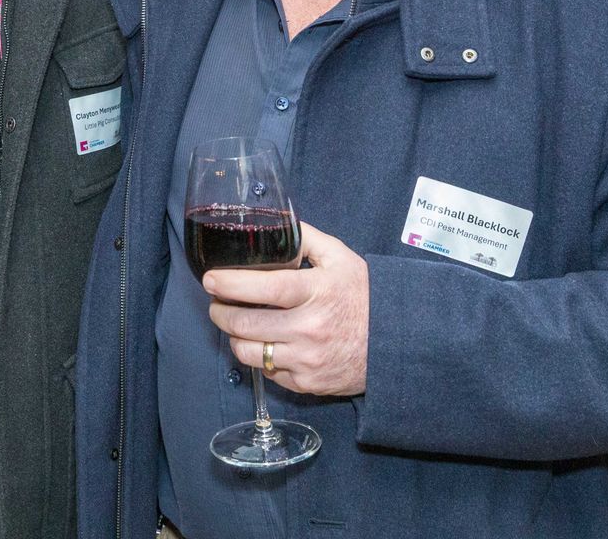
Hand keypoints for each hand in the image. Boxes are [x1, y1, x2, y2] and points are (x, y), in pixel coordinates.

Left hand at [203, 221, 368, 395]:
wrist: (397, 342)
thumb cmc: (364, 295)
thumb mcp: (340, 257)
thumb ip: (305, 239)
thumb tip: (273, 223)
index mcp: (317, 292)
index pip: (265, 288)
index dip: (231, 284)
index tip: (210, 279)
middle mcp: (310, 329)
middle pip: (246, 324)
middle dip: (220, 312)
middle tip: (217, 302)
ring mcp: (308, 360)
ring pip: (249, 353)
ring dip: (234, 337)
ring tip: (236, 323)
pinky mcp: (308, 384)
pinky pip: (268, 372)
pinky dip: (259, 357)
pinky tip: (265, 342)